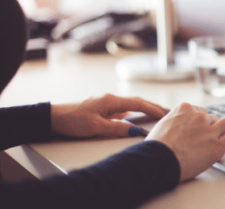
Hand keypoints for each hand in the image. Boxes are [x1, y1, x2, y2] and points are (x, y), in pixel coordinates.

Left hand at [51, 94, 166, 137]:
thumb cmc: (72, 120)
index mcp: (111, 100)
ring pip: (129, 105)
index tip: (164, 114)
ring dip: (142, 108)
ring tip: (154, 113)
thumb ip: (118, 128)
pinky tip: (132, 116)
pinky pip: (121, 109)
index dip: (152, 109)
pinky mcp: (100, 108)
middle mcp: (110, 99)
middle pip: (136, 101)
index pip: (138, 103)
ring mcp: (105, 103)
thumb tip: (136, 131)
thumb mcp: (96, 127)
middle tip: (166, 112)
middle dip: (151, 106)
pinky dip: (131, 112)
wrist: (52, 118)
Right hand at [146, 102, 224, 181]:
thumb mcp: (162, 126)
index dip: (203, 119)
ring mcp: (210, 130)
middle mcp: (199, 117)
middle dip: (215, 124)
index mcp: (185, 109)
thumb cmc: (157, 147)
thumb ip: (173, 123)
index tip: (205, 122)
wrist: (160, 159)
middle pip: (212, 118)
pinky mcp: (218, 145)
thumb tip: (174, 128)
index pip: (200, 111)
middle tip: (219, 129)